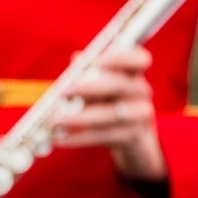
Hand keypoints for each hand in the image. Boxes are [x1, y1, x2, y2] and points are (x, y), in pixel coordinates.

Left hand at [54, 45, 167, 181]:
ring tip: (56, 120)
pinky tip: (62, 138)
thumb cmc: (108, 102)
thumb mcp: (99, 85)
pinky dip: (81, 137)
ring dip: (82, 117)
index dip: (123, 57)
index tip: (100, 59)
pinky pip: (105, 136)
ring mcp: (141, 115)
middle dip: (90, 87)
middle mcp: (141, 92)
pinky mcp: (133, 137)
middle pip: (120, 85)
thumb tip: (77, 57)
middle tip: (63, 92)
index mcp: (132, 73)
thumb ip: (87, 70)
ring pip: (112, 114)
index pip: (140, 59)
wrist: (130, 139)